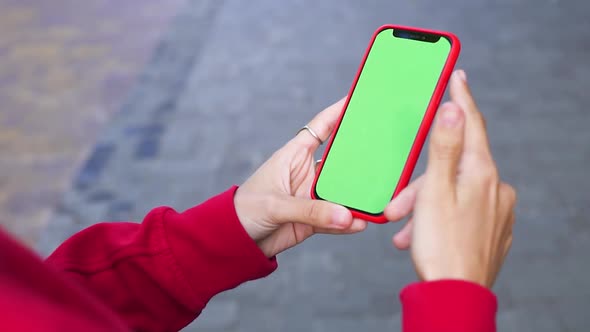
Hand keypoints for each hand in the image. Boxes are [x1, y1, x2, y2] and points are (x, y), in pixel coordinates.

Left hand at [234, 98, 367, 256]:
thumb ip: (310, 211)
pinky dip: (349, 221)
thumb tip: (345, 216)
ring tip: (377, 197)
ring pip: (343, 191)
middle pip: (340, 160)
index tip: (359, 100)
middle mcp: (307, 173)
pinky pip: (338, 218)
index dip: (338, 113)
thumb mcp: (276, 205)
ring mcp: (312, 196)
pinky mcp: (315, 219)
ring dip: (357, 194)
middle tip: (385, 151)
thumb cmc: (246, 210)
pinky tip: (360, 222)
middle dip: (361, 156)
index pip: (320, 128)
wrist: (236, 241)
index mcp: (294, 156)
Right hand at [384, 70, 516, 287]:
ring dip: (424, 205)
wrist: (456, 297)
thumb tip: (453, 109)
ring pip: (453, 192)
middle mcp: (496, 188)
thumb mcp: (435, 191)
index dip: (462, 99)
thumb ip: (445, 147)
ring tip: (403, 229)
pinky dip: (438, 218)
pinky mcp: (492, 230)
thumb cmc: (441, 247)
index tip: (458, 77)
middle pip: (453, 167)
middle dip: (421, 182)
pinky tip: (421, 236)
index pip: (472, 124)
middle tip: (396, 205)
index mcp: (481, 173)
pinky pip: (462, 212)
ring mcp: (497, 211)